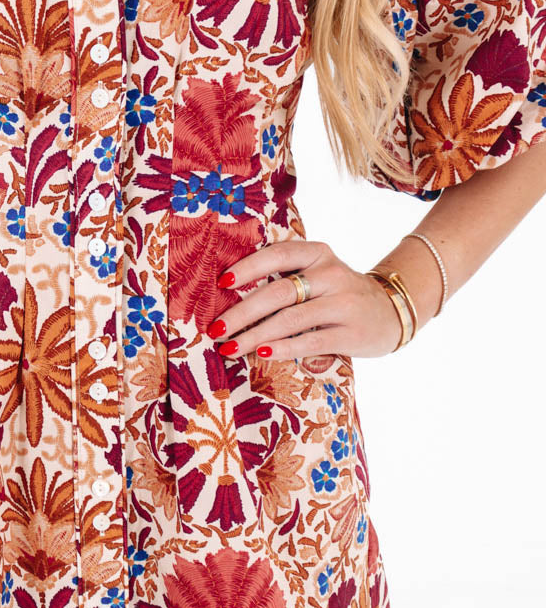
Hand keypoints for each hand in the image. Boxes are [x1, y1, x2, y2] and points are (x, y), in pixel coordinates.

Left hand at [207, 238, 405, 360]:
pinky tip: (262, 354)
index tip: (221, 282)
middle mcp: (331, 274)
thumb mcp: (317, 272)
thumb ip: (285, 276)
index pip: (278, 254)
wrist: (392, 311)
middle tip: (216, 327)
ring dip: (255, 335)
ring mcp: (343, 304)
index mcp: (318, 253)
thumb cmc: (337, 293)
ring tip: (229, 347)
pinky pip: (310, 341)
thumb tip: (229, 293)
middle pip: (278, 292)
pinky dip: (283, 348)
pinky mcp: (351, 333)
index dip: (249, 267)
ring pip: (291, 319)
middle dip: (242, 312)